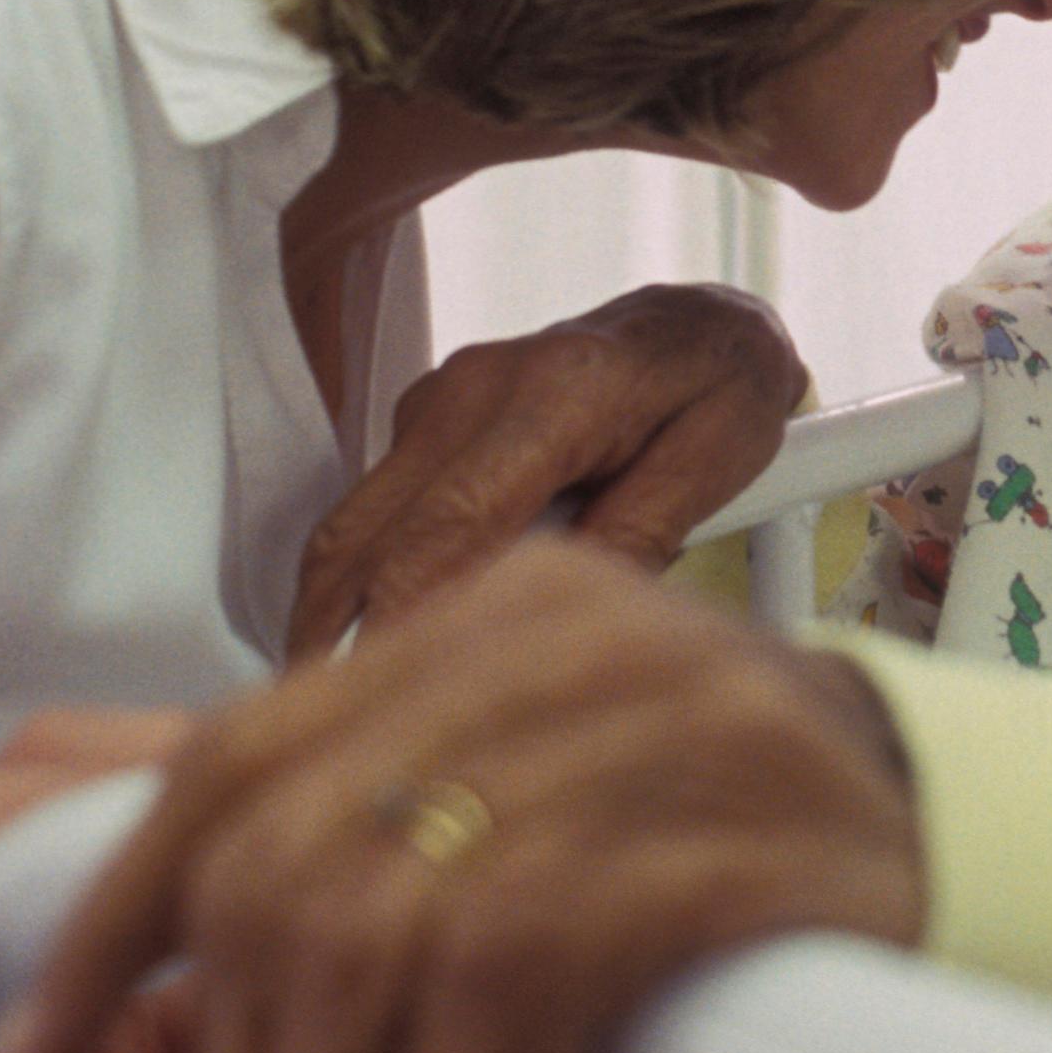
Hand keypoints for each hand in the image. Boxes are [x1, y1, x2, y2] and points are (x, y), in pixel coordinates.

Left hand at [0, 537, 920, 1052]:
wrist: (981, 838)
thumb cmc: (738, 847)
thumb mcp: (552, 796)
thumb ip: (398, 829)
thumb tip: (192, 957)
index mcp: (496, 615)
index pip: (240, 753)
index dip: (116, 913)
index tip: (42, 1050)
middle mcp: (554, 639)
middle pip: (285, 846)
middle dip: (228, 1036)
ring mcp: (642, 722)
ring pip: (380, 915)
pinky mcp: (714, 829)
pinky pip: (514, 965)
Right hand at [288, 283, 810, 661]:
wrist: (703, 326)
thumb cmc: (720, 388)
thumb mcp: (710, 467)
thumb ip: (632, 541)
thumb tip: (552, 622)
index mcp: (555, 397)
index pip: (445, 529)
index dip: (401, 622)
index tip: (388, 700)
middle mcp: (476, 389)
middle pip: (364, 536)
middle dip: (331, 639)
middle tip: (341, 727)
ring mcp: (441, 397)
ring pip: (352, 527)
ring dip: (336, 616)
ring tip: (353, 702)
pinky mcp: (429, 417)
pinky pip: (375, 511)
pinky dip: (365, 579)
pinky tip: (392, 637)